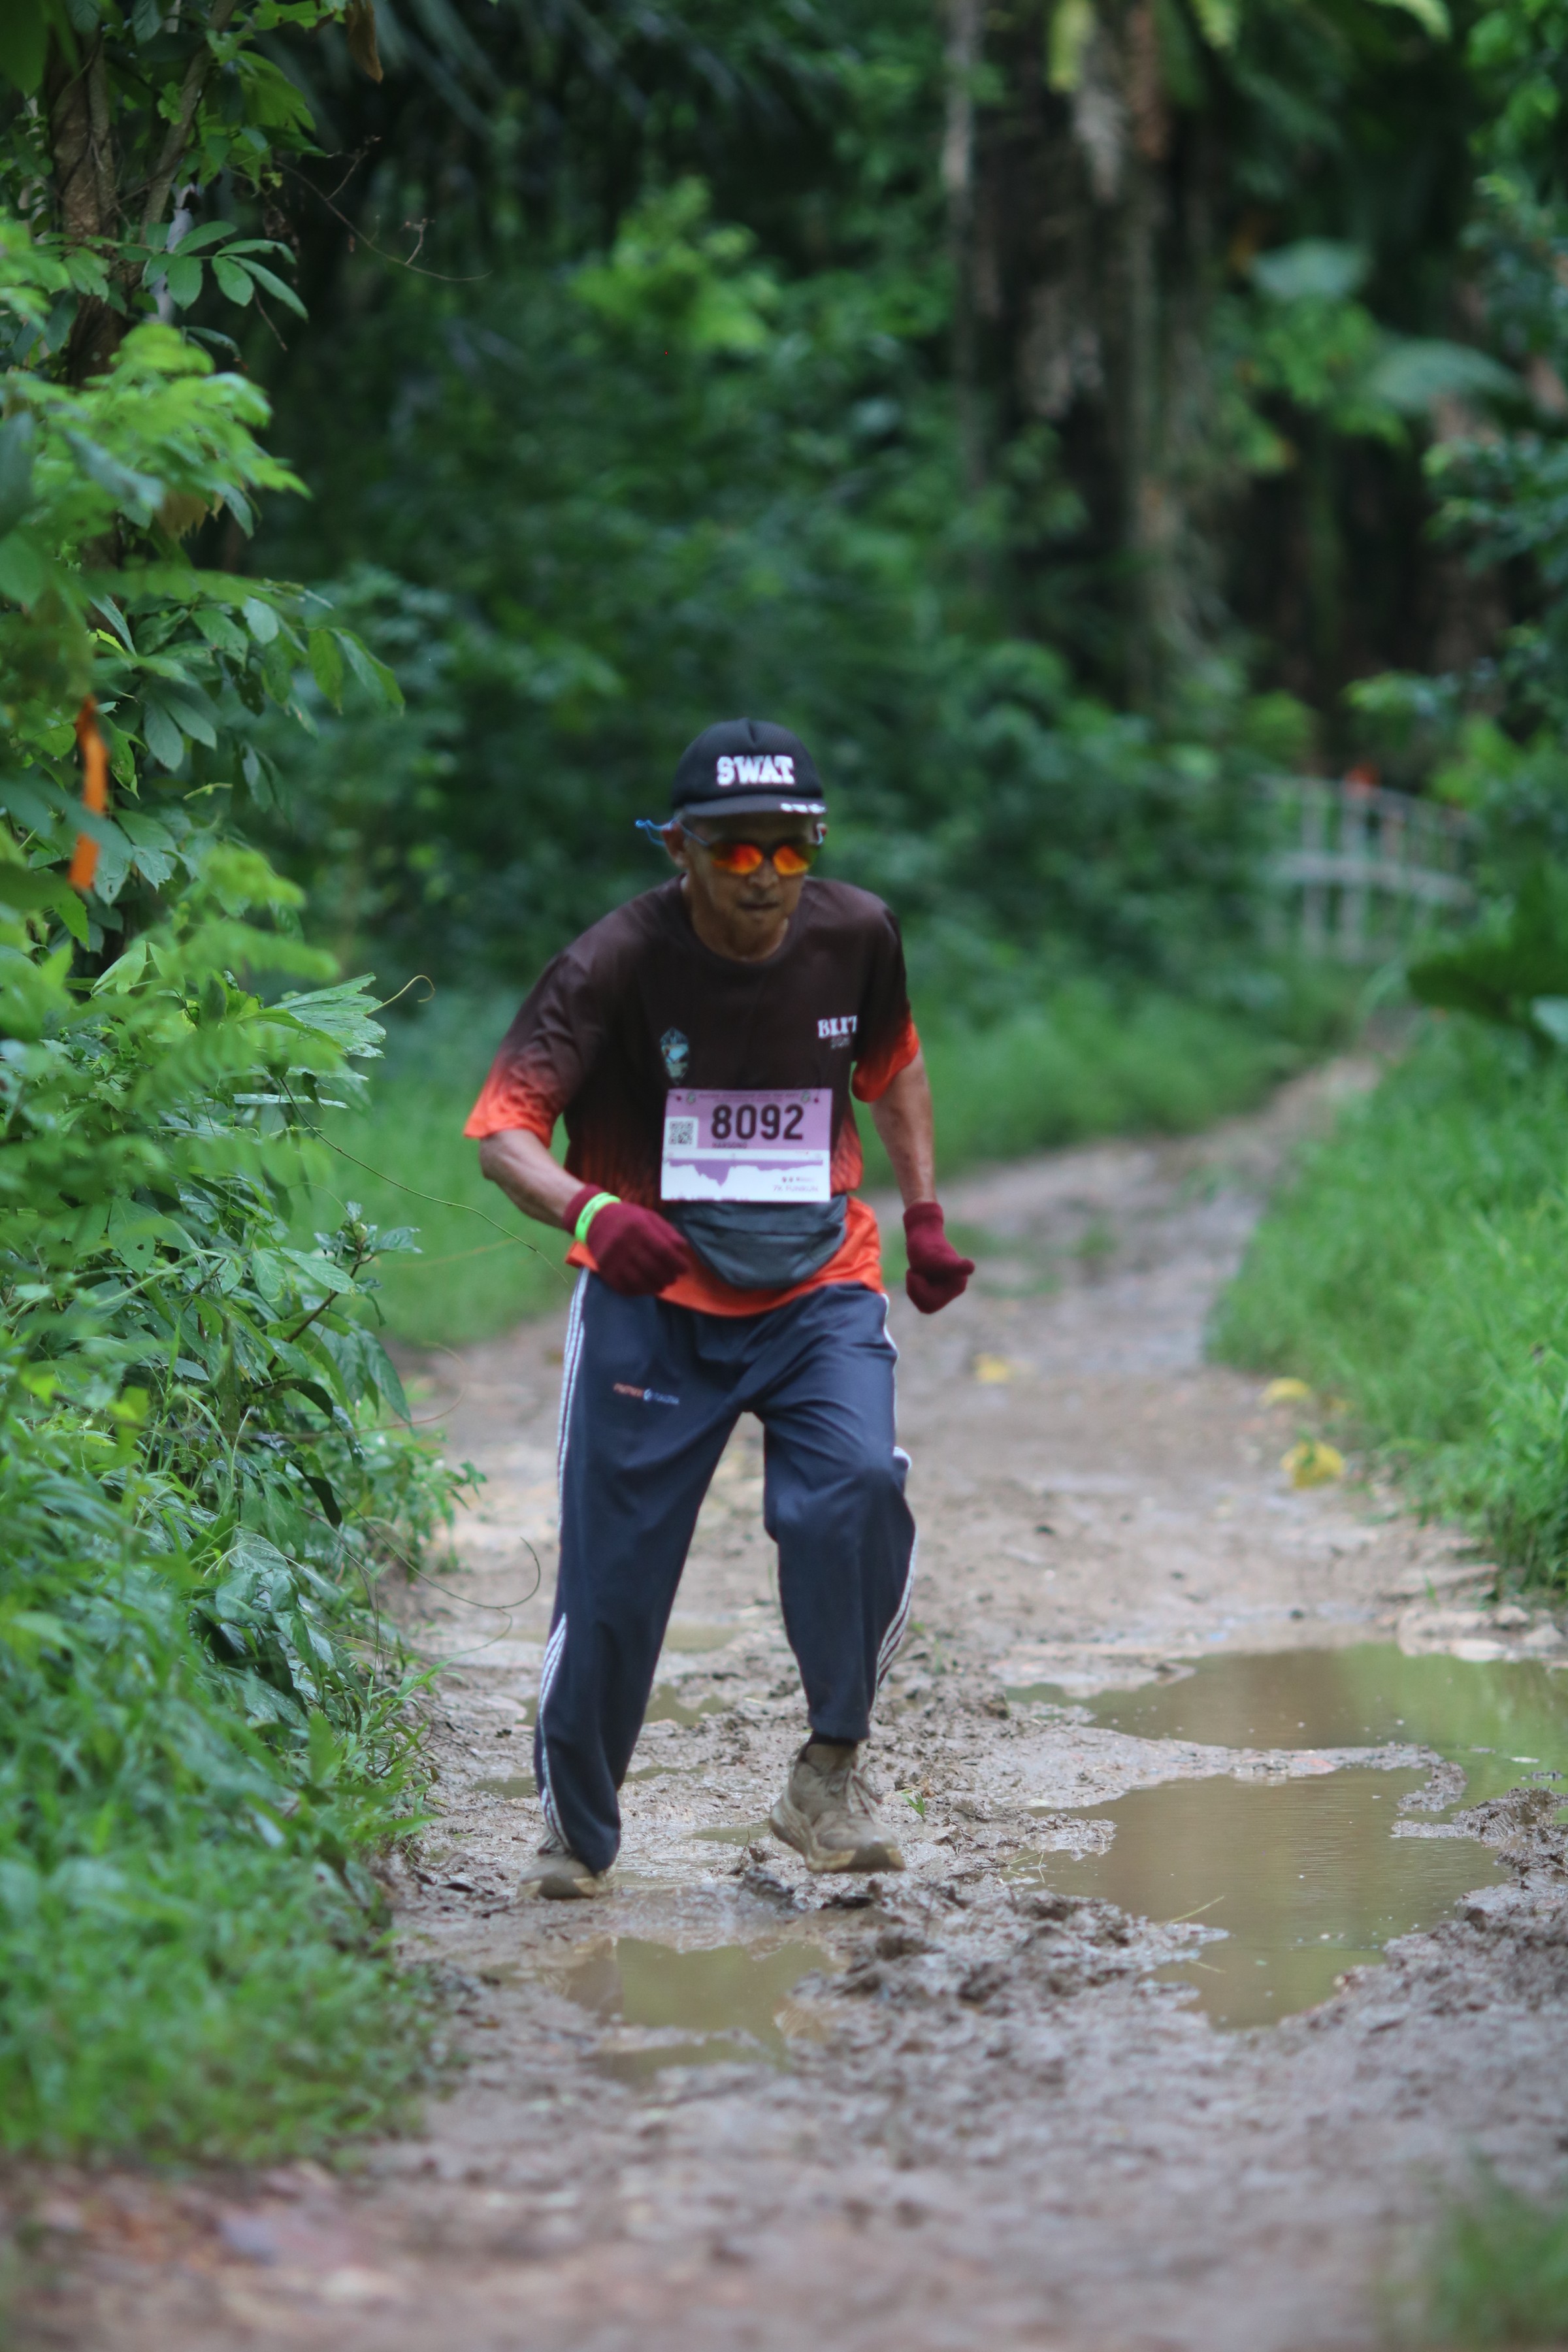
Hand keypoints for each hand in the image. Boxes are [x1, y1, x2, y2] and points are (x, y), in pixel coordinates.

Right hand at [565, 1187, 689, 1295]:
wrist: (595, 1218)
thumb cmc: (628, 1218)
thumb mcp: (650, 1217)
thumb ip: (667, 1232)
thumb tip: (682, 1251)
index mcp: (639, 1227)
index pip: (663, 1250)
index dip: (676, 1262)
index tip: (684, 1269)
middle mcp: (624, 1243)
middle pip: (652, 1267)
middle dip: (667, 1276)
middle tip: (673, 1279)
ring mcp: (612, 1258)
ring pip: (638, 1280)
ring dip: (654, 1287)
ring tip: (661, 1285)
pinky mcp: (604, 1269)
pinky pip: (623, 1287)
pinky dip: (638, 1291)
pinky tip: (646, 1288)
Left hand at [902, 1201, 973, 1314]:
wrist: (923, 1231)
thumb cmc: (926, 1245)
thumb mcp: (934, 1259)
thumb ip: (951, 1267)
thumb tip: (970, 1267)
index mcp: (958, 1285)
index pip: (930, 1303)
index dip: (917, 1289)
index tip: (913, 1271)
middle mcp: (957, 1288)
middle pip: (927, 1305)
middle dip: (915, 1289)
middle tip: (912, 1271)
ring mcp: (949, 1288)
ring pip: (923, 1303)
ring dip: (915, 1288)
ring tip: (916, 1271)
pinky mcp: (941, 1286)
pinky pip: (923, 1298)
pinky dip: (916, 1287)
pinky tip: (917, 1273)